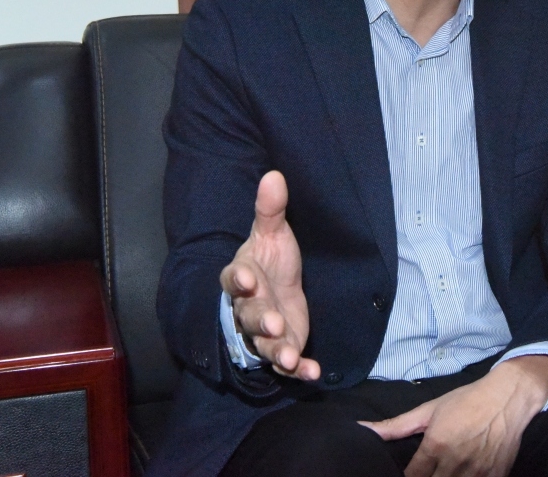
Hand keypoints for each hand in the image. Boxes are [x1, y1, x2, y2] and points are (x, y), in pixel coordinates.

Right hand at [219, 170, 319, 379]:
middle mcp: (249, 307)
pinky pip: (287, 362)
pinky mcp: (283, 347)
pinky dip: (298, 370)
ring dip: (276, 349)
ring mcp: (265, 331)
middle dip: (260, 319)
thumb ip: (271, 209)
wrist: (276, 292)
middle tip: (273, 321)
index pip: (235, 278)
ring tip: (287, 356)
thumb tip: (274, 174)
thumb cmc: (271, 262)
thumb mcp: (273, 234)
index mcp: (244, 276)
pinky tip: (312, 372)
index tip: (249, 280)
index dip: (240, 280)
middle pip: (249, 315)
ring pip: (265, 343)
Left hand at [359, 355, 547, 476]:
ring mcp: (477, 473)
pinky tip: (463, 474)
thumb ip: (396, 426)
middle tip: (427, 471)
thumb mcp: (429, 409)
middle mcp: (455, 463)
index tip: (409, 472)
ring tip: (444, 472)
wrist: (507, 397)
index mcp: (436, 445)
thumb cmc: (466, 401)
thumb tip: (363, 429)